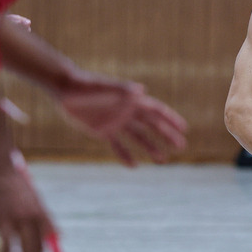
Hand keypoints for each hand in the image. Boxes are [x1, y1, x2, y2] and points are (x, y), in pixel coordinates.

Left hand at [57, 73, 187, 165]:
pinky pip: (118, 146)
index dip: (171, 119)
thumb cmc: (88, 85)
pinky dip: (125, 156)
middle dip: (167, 136)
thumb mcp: (105, 87)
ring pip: (138, 138)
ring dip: (151, 148)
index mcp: (131, 100)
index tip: (184, 128)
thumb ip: (122, 90)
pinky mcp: (103, 131)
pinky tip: (134, 166)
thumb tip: (142, 90)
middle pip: (152, 126)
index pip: (156, 111)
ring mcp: (116, 123)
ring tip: (162, 160)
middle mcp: (127, 112)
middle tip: (181, 146)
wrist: (67, 89)